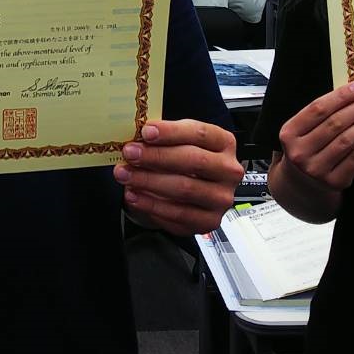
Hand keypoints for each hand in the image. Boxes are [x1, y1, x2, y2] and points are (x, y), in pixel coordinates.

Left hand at [115, 119, 243, 233]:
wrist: (188, 193)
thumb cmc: (182, 160)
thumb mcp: (176, 143)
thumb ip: (162, 139)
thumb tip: (136, 138)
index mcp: (224, 143)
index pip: (201, 133)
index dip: (172, 132)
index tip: (146, 131)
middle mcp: (229, 170)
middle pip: (194, 160)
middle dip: (157, 156)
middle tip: (130, 153)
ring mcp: (221, 198)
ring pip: (184, 188)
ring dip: (149, 181)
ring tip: (125, 175)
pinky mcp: (209, 221)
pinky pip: (178, 214)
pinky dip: (151, 204)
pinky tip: (134, 195)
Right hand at [278, 80, 353, 192]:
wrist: (300, 184)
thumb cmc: (304, 149)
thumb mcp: (300, 131)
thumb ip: (321, 115)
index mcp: (289, 134)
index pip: (318, 109)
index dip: (341, 96)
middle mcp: (300, 152)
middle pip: (335, 123)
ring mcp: (317, 169)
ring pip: (347, 140)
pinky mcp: (335, 181)